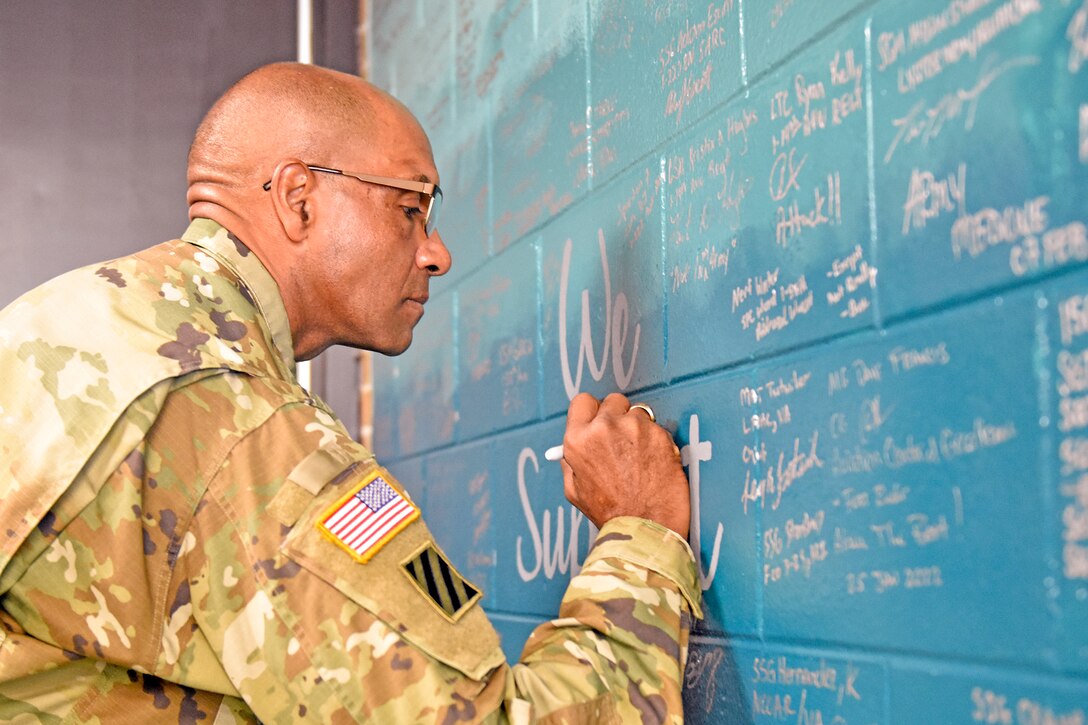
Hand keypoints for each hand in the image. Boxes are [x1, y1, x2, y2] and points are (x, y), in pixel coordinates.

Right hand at [560, 392, 690, 538]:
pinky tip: (654, 463)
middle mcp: (604, 427)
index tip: (599, 420)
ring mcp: (634, 428)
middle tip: (622, 440)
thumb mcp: (574, 490)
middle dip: (617, 417)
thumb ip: (571, 460)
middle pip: (613, 401)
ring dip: (639, 430)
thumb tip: (576, 439)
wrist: (646, 528)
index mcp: (578, 440)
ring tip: (639, 458)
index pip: (582, 401)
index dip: (592, 412)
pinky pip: (657, 428)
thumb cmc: (611, 514)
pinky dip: (656, 441)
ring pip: (637, 414)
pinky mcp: (659, 434)